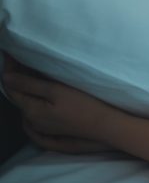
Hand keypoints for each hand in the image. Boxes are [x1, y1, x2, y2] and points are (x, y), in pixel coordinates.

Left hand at [3, 53, 117, 153]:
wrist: (105, 125)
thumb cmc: (83, 105)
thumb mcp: (55, 90)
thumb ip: (29, 84)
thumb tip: (5, 77)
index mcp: (30, 111)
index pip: (11, 88)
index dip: (10, 69)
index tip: (10, 53)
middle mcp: (32, 121)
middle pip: (19, 96)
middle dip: (17, 78)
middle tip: (20, 58)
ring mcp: (42, 127)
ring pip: (28, 103)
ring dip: (27, 88)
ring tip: (30, 70)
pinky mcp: (53, 128)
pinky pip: (36, 111)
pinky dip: (34, 98)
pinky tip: (40, 91)